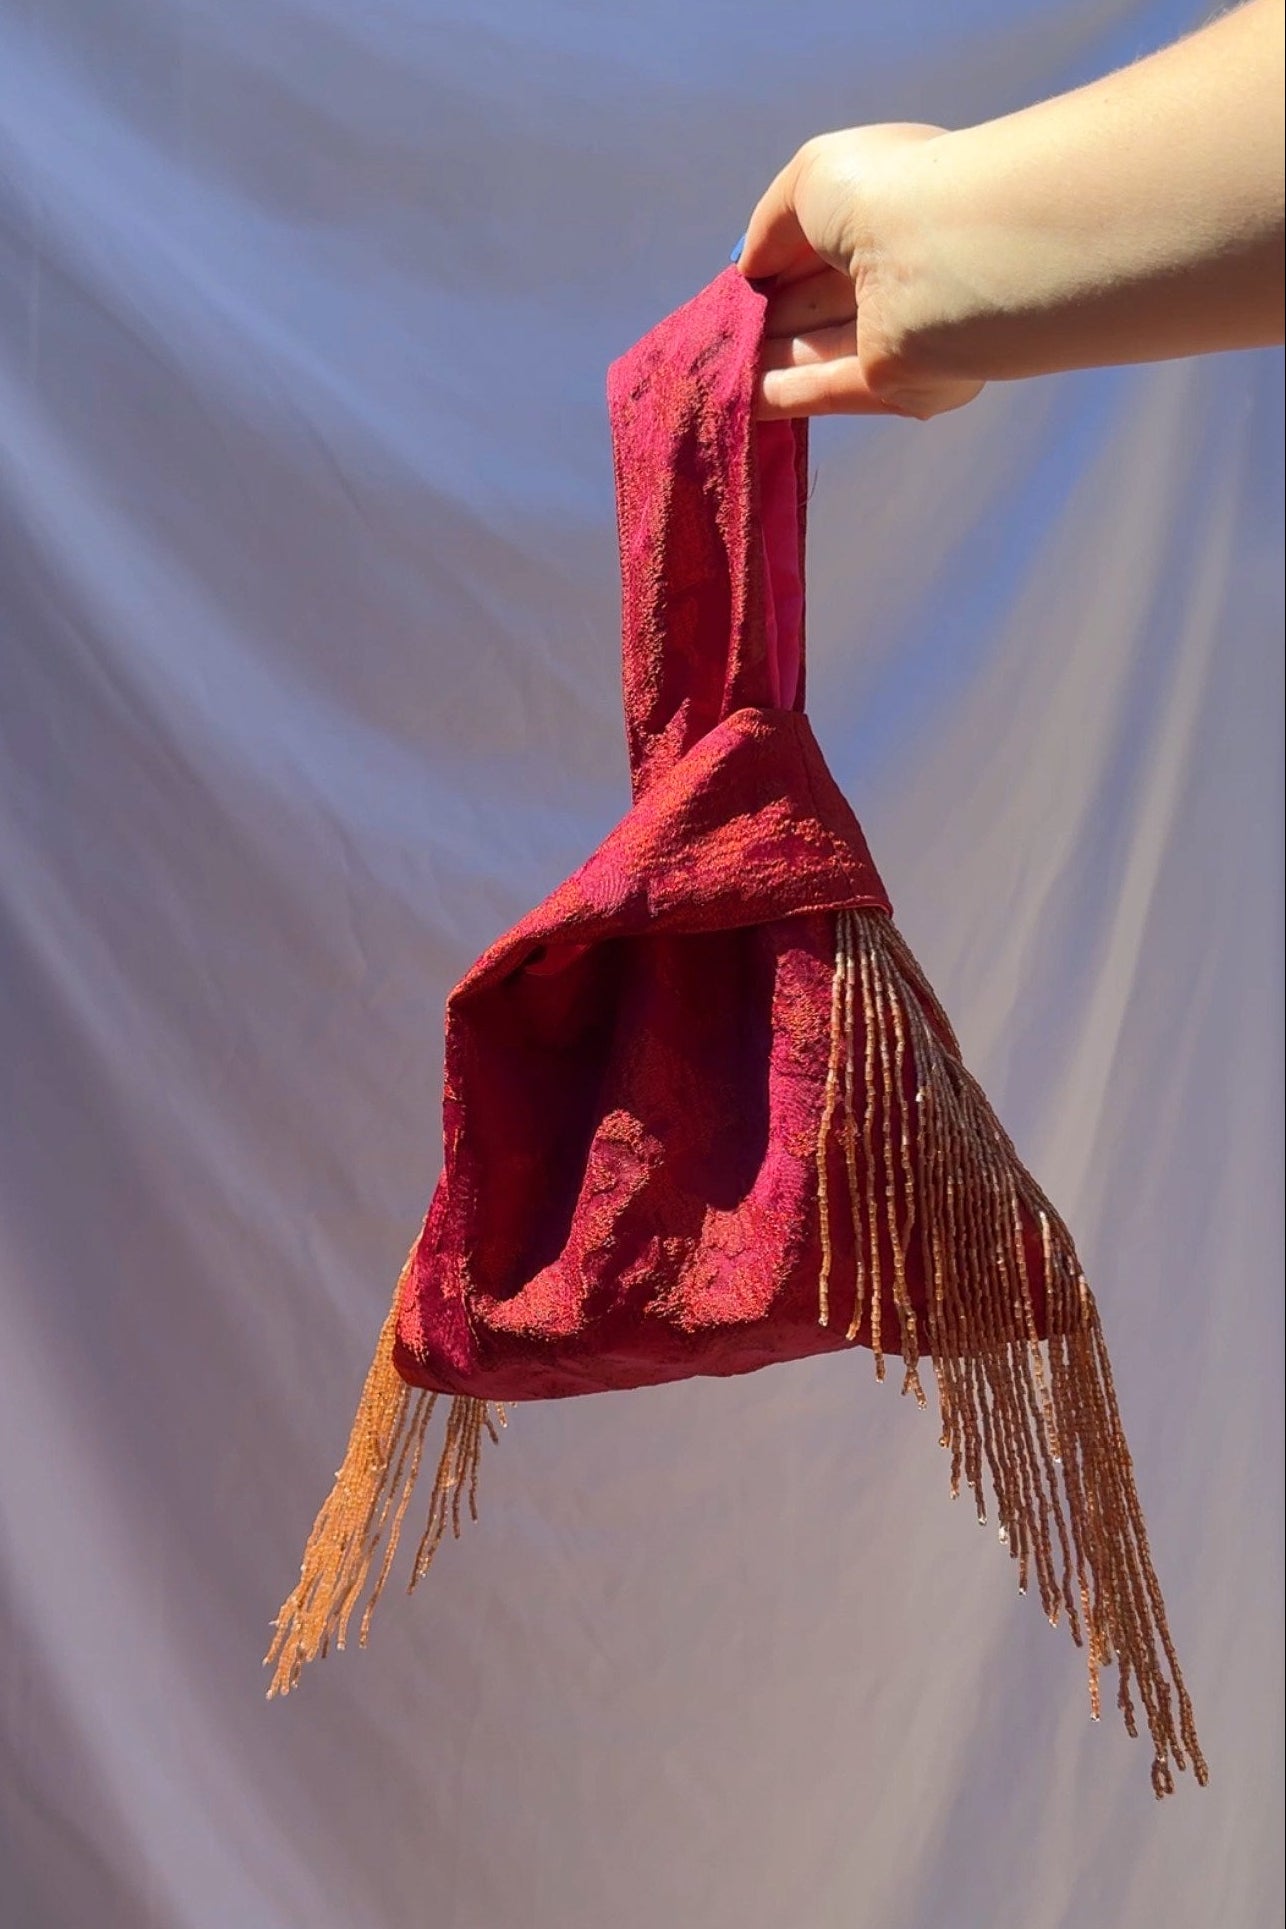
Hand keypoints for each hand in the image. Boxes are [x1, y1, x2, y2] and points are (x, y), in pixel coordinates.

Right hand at [738, 125, 985, 422]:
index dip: (776, 264)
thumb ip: (773, 223)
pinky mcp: (899, 383)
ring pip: (820, 348)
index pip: (824, 242)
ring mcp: (903, 330)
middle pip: (820, 300)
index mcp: (892, 206)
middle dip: (766, 316)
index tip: (733, 286)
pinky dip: (784, 395)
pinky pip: (830, 390)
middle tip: (711, 333)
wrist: (940, 251)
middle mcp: (901, 267)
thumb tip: (749, 269)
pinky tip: (737, 398)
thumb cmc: (881, 192)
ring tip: (709, 368)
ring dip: (766, 359)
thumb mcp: (812, 177)